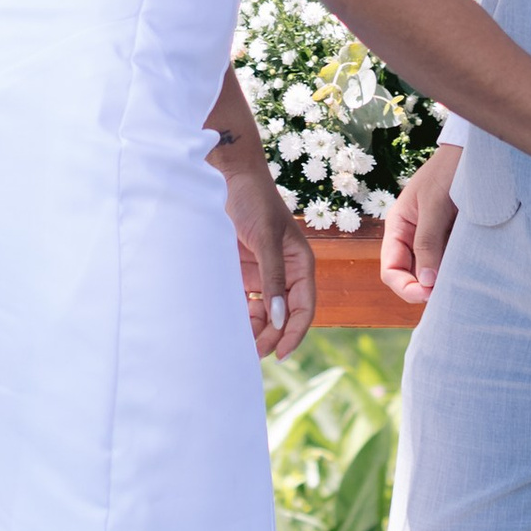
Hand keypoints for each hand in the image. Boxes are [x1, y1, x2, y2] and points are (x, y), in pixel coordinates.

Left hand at [211, 115, 313, 360]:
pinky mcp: (243, 271)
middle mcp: (285, 271)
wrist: (228, 176)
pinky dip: (241, 315)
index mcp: (300, 264)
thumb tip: (279, 319)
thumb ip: (273, 279)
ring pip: (265, 311)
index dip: (294, 332)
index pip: (303, 307)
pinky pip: (246, 300)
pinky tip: (231, 328)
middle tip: (255, 355)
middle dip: (273, 335)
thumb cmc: (254, 200)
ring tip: (241, 347)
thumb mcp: (266, 240)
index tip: (281, 353)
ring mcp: (264, 272)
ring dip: (256, 329)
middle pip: (284, 314)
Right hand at [382, 143, 460, 305]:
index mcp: (398, 227)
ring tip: (461, 285)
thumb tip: (426, 281)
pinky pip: (449, 261)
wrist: (475, 153)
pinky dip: (456, 270)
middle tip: (448, 295)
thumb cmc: (448, 171)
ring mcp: (432, 238)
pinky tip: (469, 272)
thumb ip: (428, 242)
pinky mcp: (451, 237)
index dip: (405, 287)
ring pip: (431, 271)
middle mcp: (412, 236)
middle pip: (409, 275)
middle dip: (424, 288)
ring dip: (442, 280)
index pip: (391, 269)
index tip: (429, 293)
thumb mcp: (434, 205)